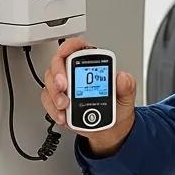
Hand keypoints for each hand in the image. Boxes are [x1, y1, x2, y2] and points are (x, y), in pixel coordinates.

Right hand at [41, 37, 136, 156]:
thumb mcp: (127, 96)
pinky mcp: (57, 100)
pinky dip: (53, 108)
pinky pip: (47, 99)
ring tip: (65, 105)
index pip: (78, 47)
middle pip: (58, 63)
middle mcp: (76, 72)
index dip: (69, 46)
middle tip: (64, 87)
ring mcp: (65, 86)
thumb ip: (127, 86)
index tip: (64, 54)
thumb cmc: (118, 107)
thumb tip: (122, 76)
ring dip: (55, 94)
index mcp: (94, 64)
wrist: (110, 128)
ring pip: (50, 81)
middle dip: (58, 74)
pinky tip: (62, 115)